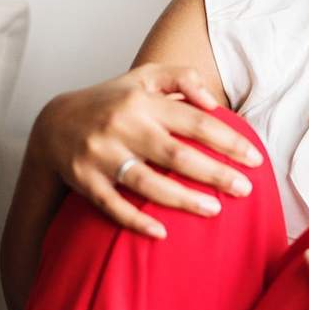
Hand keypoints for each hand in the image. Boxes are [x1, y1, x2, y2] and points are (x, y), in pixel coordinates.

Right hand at [31, 62, 262, 237]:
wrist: (54, 123)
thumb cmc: (115, 100)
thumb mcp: (147, 76)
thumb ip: (183, 78)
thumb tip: (213, 103)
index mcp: (144, 102)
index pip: (195, 122)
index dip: (228, 141)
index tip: (254, 158)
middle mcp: (123, 127)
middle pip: (176, 155)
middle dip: (215, 174)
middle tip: (245, 189)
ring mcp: (101, 156)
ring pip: (147, 183)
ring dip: (183, 200)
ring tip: (215, 210)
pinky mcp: (84, 181)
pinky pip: (113, 206)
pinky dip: (136, 221)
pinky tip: (163, 233)